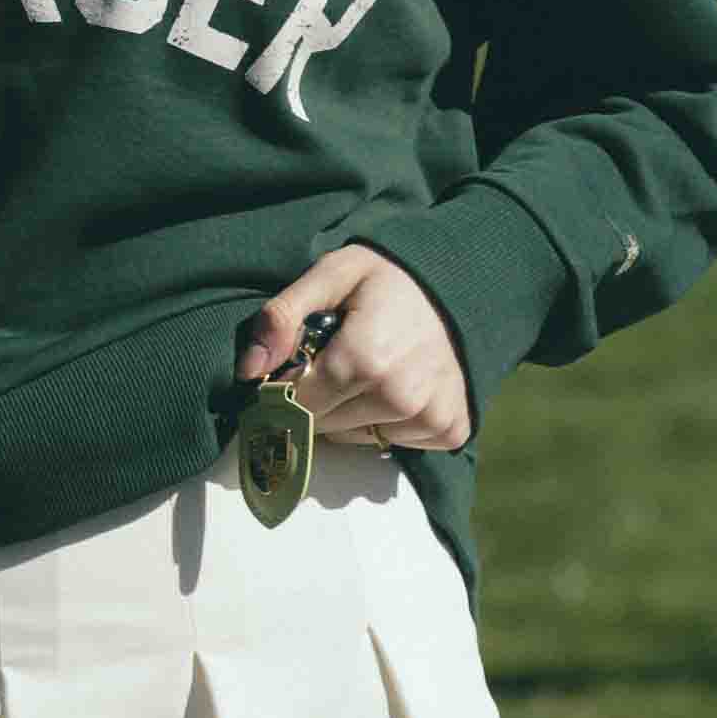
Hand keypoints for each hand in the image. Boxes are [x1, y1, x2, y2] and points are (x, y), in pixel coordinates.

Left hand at [233, 244, 470, 452]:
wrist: (468, 282)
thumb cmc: (393, 276)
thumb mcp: (333, 274)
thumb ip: (283, 316)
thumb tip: (248, 371)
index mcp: (363, 361)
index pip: (296, 404)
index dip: (285, 388)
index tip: (292, 368)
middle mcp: (398, 399)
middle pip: (323, 426)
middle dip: (317, 400)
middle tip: (334, 363)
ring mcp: (428, 419)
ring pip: (356, 438)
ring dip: (350, 414)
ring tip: (370, 371)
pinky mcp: (449, 431)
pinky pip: (395, 443)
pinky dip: (387, 423)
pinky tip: (399, 386)